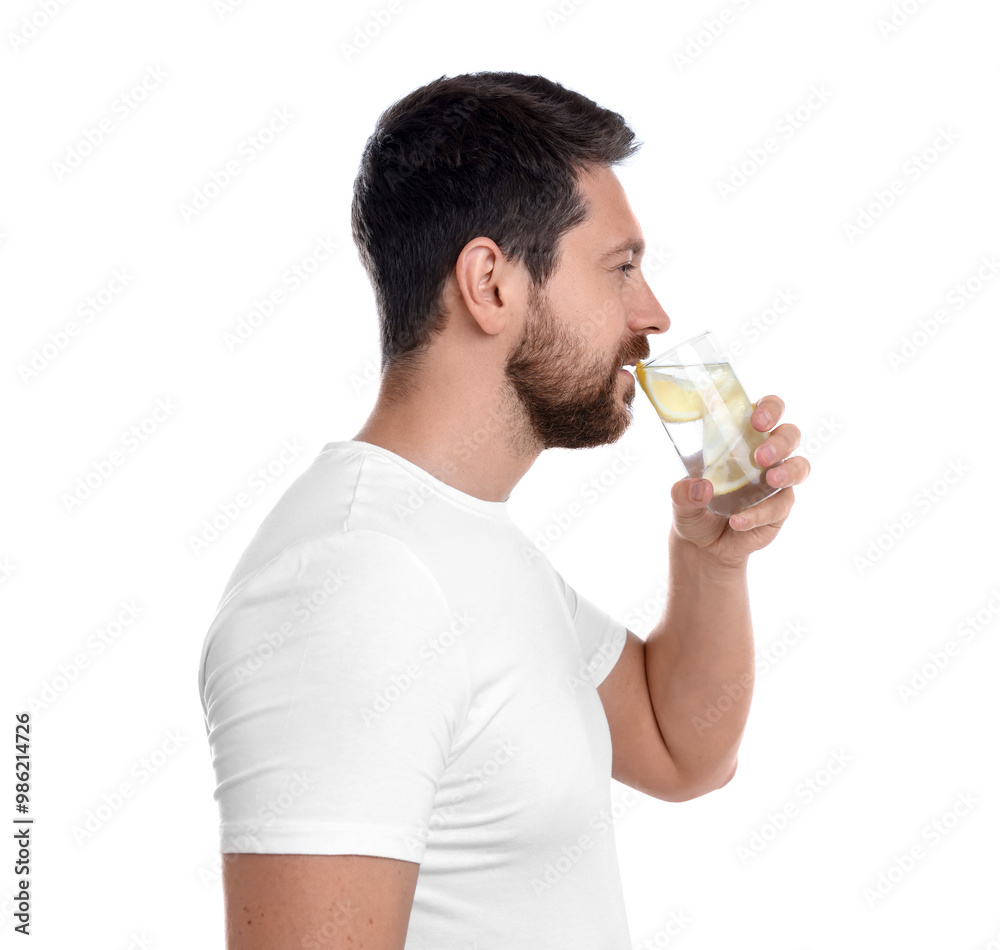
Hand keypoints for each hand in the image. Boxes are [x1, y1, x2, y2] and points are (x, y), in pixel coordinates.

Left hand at [669, 395, 809, 567]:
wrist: (703, 544)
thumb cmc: (694, 508)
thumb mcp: (680, 500)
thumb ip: (683, 493)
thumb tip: (700, 487)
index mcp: (741, 437)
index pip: (767, 410)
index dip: (769, 409)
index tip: (756, 419)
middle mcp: (765, 454)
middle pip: (790, 434)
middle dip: (780, 441)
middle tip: (761, 455)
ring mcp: (777, 480)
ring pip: (799, 466)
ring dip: (788, 471)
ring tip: (771, 479)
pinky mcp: (781, 507)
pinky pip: (780, 505)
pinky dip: (759, 513)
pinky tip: (738, 520)